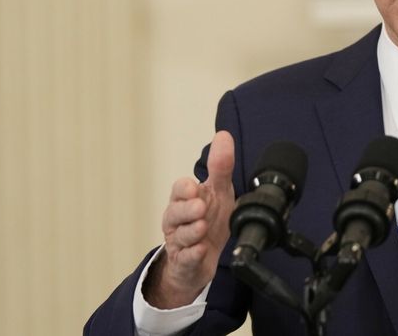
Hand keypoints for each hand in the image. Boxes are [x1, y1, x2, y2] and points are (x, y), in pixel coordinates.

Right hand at [144, 131, 235, 307]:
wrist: (204, 257)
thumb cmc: (209, 219)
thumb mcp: (218, 192)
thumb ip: (220, 166)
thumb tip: (223, 135)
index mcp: (185, 200)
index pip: (178, 190)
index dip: (184, 189)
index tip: (194, 187)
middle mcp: (178, 220)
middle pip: (174, 213)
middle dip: (186, 210)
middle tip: (200, 207)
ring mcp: (180, 241)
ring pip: (180, 236)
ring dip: (191, 231)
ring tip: (202, 227)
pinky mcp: (185, 262)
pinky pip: (186, 258)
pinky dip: (193, 254)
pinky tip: (201, 250)